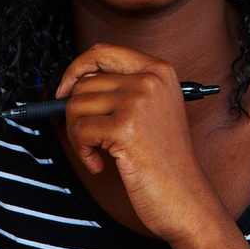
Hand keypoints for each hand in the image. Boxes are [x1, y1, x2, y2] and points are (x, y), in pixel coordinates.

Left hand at [55, 43, 223, 244]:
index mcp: (158, 71)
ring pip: (76, 106)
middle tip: (86, 138)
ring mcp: (138, 101)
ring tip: (95, 152)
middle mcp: (150, 80)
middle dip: (74, 114)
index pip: (102, 51)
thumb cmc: (166, 161)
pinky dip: (82, 151)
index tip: (65, 90)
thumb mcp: (152, 112)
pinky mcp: (125, 127)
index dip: (76, 69)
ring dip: (77, 135)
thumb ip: (122, 90)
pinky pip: (79, 130)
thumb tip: (75, 82)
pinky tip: (99, 164)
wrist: (184, 197)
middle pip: (84, 83)